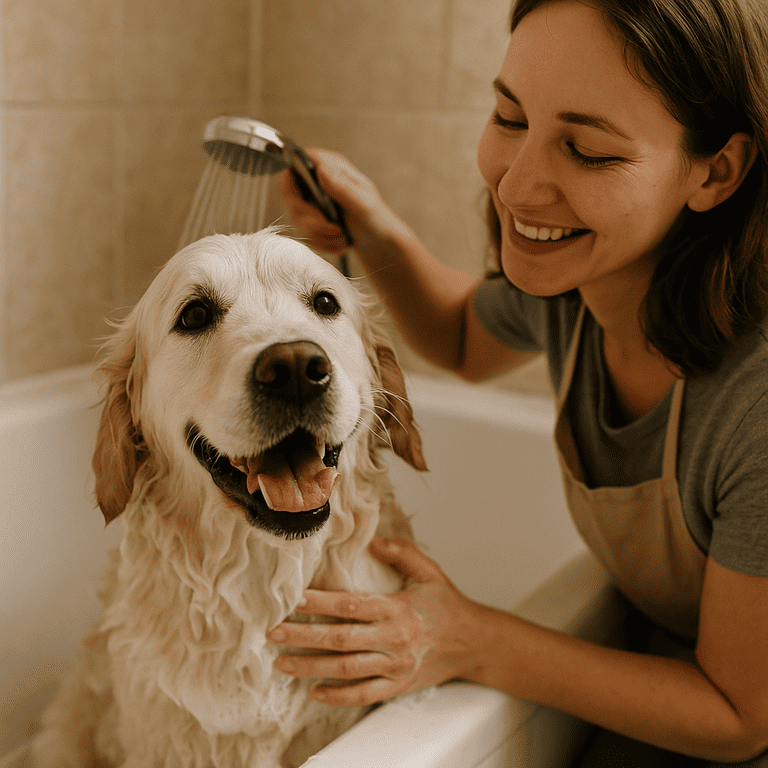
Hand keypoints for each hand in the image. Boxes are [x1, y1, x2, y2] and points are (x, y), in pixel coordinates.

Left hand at [266, 536, 483, 705]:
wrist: (474, 642)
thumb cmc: (447, 603)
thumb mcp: (429, 571)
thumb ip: (401, 552)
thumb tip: (372, 540)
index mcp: (398, 608)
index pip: (352, 606)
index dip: (320, 603)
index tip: (294, 600)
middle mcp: (394, 639)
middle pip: (341, 640)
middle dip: (304, 637)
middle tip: (274, 633)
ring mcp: (396, 666)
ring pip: (347, 670)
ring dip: (312, 667)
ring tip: (283, 663)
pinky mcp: (399, 686)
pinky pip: (364, 695)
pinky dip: (339, 696)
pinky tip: (315, 691)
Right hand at [278, 149, 393, 254]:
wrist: (383, 245)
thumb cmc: (379, 221)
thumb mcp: (363, 203)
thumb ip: (342, 186)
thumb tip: (321, 169)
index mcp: (333, 167)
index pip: (297, 160)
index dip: (293, 181)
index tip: (304, 204)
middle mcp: (322, 180)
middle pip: (293, 195)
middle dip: (310, 220)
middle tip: (333, 229)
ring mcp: (318, 200)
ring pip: (299, 218)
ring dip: (319, 234)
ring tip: (342, 236)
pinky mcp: (316, 218)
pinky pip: (306, 232)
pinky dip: (323, 242)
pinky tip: (340, 242)